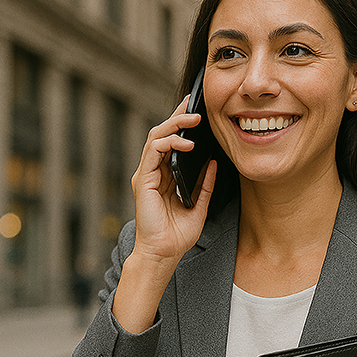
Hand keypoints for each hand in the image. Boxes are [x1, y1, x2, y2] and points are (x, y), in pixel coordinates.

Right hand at [110, 96, 217, 333]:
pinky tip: (186, 142)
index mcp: (165, 176)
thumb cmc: (178, 235)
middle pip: (162, 134)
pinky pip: (152, 151)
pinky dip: (168, 142)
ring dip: (174, 124)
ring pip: (155, 137)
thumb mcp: (200, 205)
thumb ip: (205, 184)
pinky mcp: (142, 180)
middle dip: (178, 115)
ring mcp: (145, 174)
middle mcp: (152, 172)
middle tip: (195, 103)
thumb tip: (214, 162)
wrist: (163, 253)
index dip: (183, 124)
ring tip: (193, 119)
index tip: (198, 109)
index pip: (172, 142)